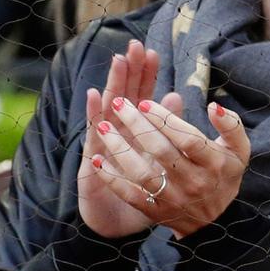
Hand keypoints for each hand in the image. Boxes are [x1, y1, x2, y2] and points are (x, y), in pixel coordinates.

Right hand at [78, 40, 160, 238]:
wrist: (116, 224)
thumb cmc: (141, 190)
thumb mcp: (159, 161)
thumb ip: (167, 129)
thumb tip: (176, 96)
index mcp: (136, 133)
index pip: (141, 97)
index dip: (146, 77)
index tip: (153, 53)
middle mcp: (117, 134)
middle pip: (124, 97)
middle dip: (129, 72)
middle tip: (135, 46)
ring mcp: (103, 146)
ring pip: (108, 110)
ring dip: (113, 85)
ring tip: (119, 61)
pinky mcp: (92, 162)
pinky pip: (93, 137)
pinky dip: (92, 115)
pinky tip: (93, 95)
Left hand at [92, 98, 249, 238]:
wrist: (216, 222)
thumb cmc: (224, 176)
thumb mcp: (239, 151)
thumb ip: (231, 126)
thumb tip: (214, 106)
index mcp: (214, 163)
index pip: (188, 139)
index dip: (166, 120)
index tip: (145, 102)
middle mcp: (194, 182)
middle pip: (161, 151)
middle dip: (137, 125)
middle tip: (120, 103)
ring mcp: (173, 198)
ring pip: (142, 173)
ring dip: (119, 149)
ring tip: (103, 127)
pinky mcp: (156, 211)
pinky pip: (130, 195)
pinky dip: (112, 178)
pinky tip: (96, 160)